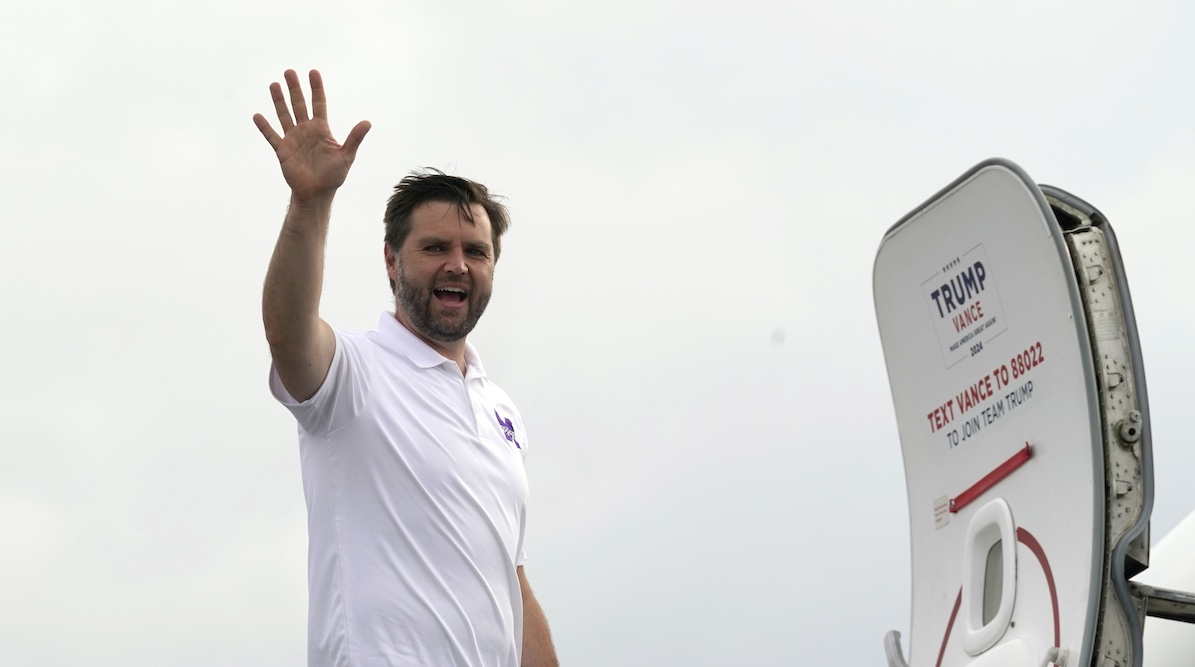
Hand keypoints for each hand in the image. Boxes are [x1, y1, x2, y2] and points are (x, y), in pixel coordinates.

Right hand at [253, 69, 370, 202]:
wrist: (317, 193)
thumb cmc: (334, 176)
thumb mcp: (346, 156)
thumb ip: (354, 138)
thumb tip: (368, 122)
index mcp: (321, 129)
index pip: (319, 103)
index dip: (316, 88)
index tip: (313, 72)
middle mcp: (306, 130)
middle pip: (299, 104)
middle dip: (294, 88)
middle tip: (289, 71)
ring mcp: (293, 139)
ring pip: (284, 115)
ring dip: (279, 100)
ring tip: (274, 84)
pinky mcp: (282, 150)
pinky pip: (271, 136)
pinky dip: (264, 127)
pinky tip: (257, 116)